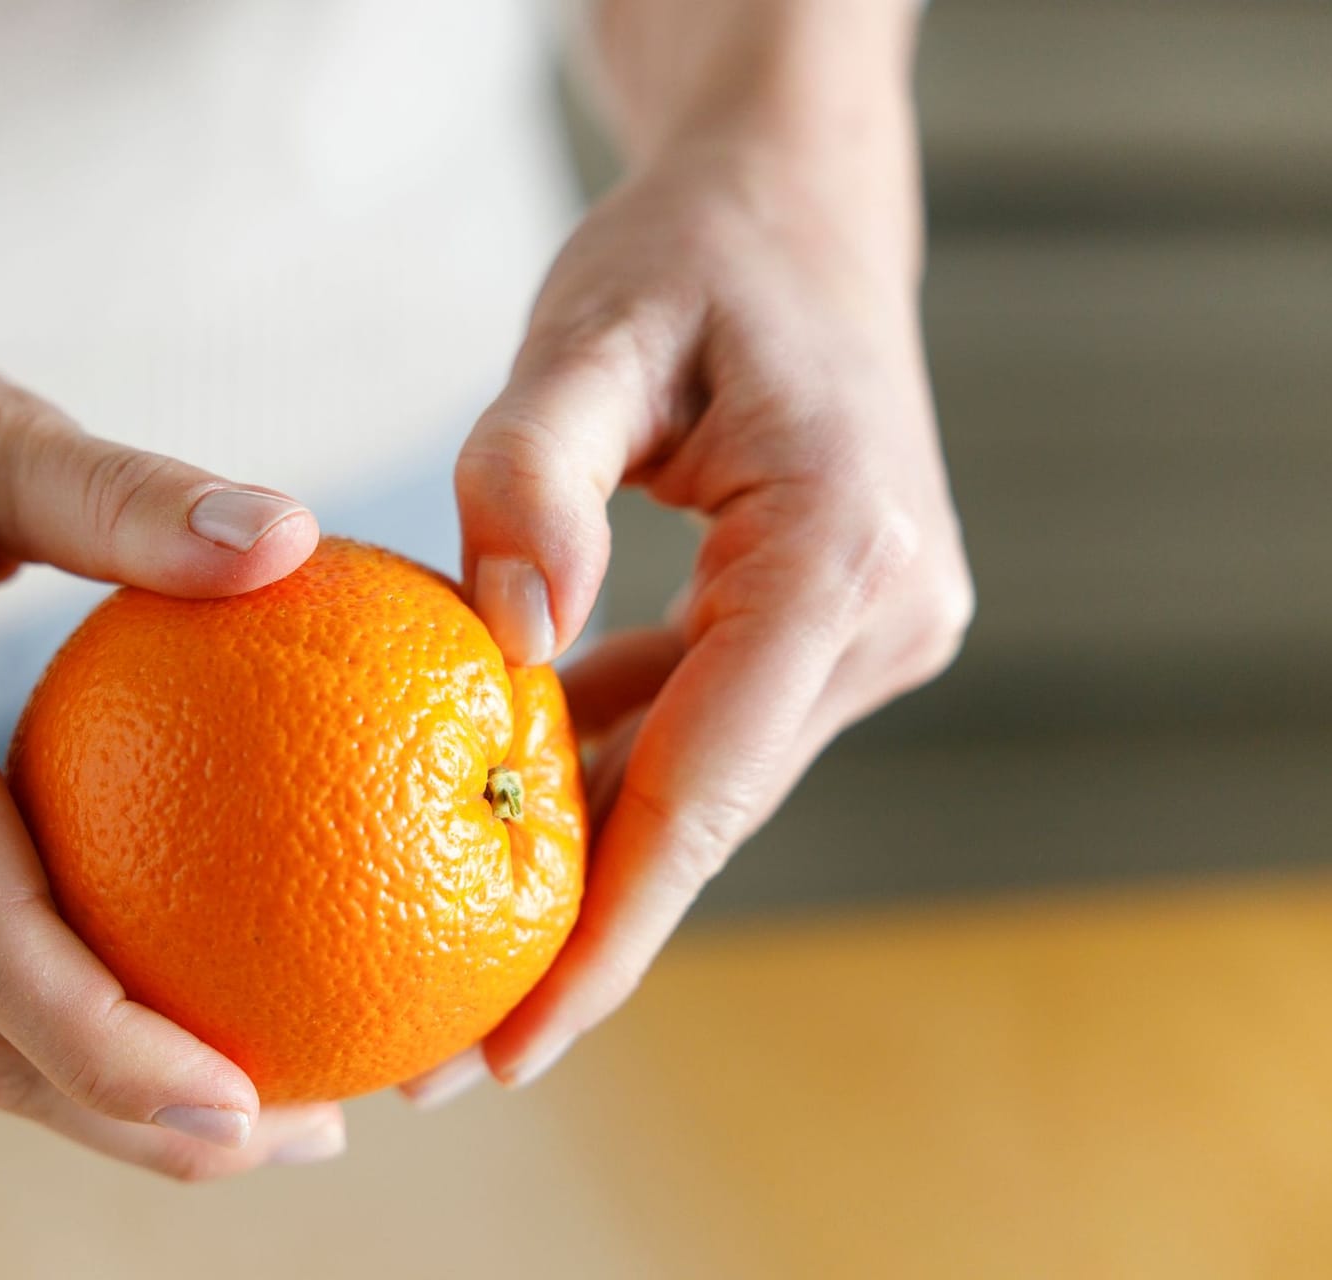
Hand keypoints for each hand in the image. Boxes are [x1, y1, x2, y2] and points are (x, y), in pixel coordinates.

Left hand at [409, 53, 971, 1099]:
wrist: (798, 198)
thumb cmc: (693, 247)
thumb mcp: (596, 326)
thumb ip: (535, 467)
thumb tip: (499, 641)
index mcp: (842, 553)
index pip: (710, 787)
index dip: (607, 933)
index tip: (511, 1048)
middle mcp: (884, 612)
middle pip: (708, 813)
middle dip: (581, 936)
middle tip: (446, 1056)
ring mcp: (870, 626)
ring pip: (705, 779)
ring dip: (589, 859)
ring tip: (458, 961)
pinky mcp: (832, 622)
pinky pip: (707, 721)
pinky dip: (612, 761)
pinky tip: (505, 805)